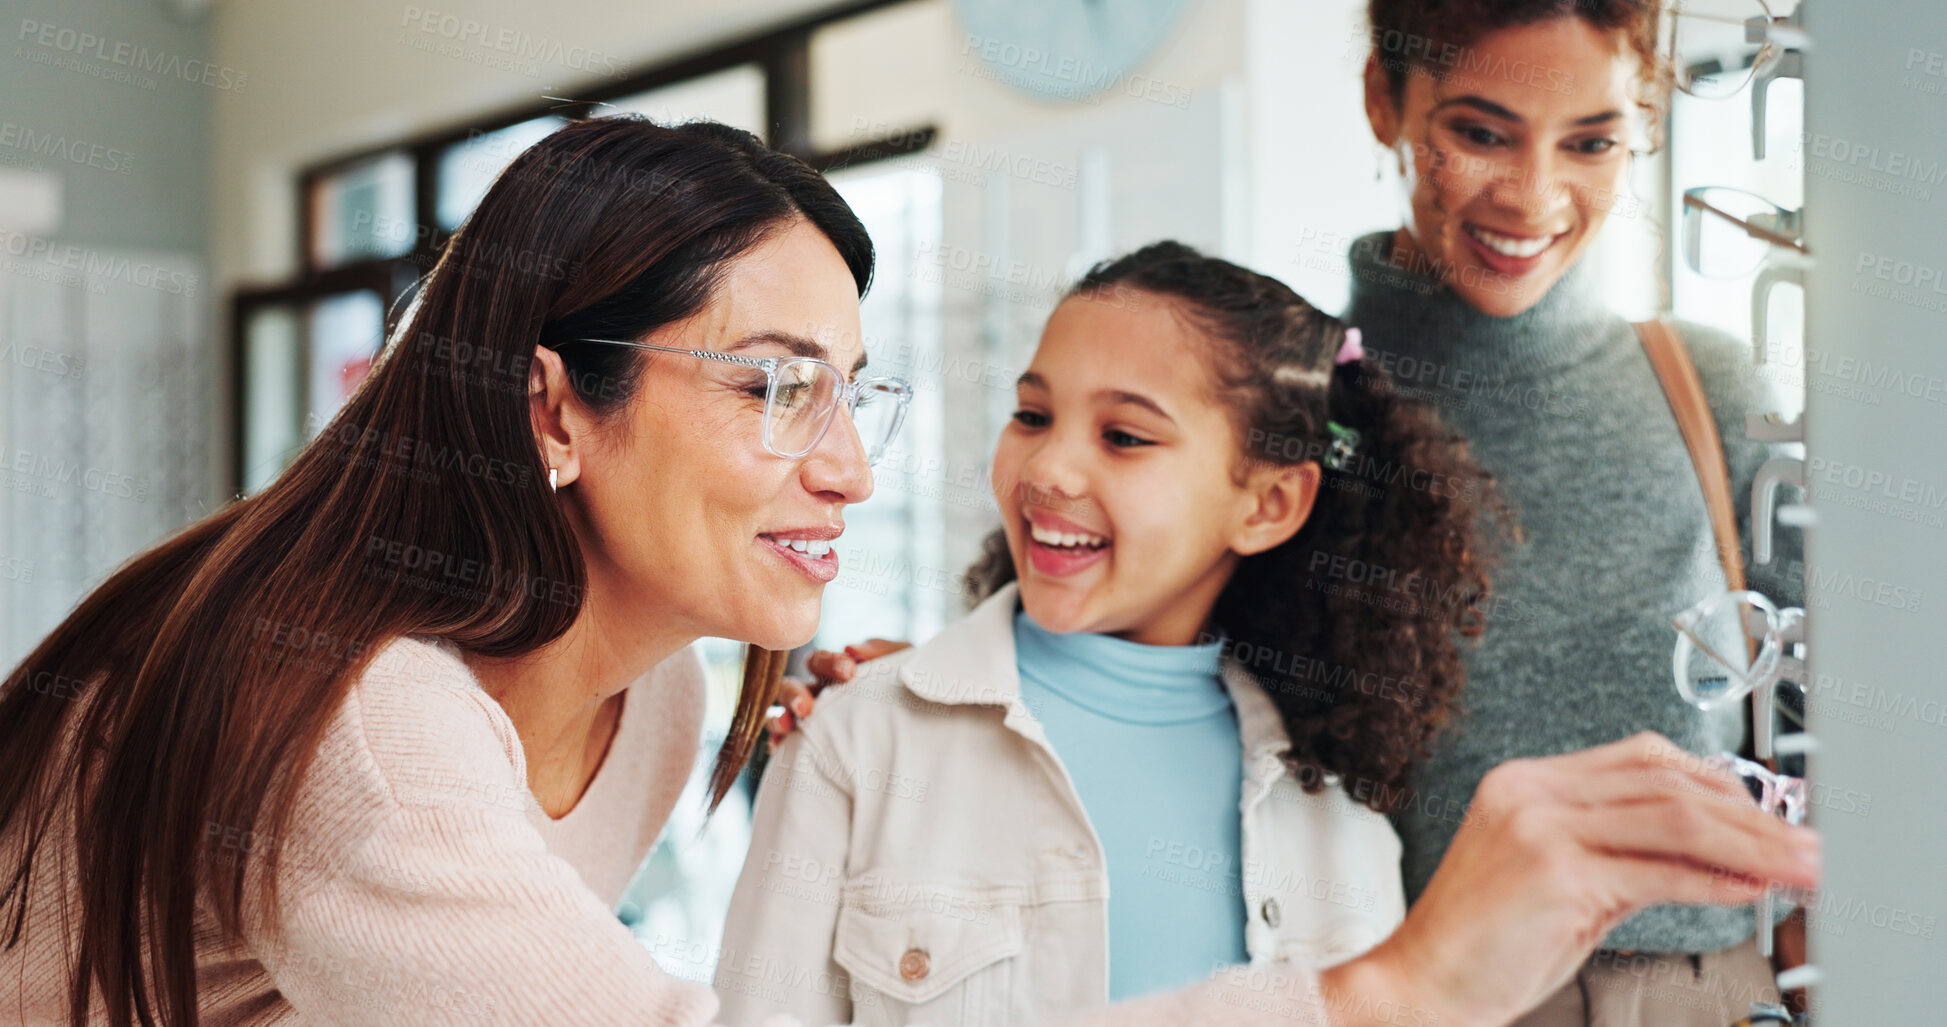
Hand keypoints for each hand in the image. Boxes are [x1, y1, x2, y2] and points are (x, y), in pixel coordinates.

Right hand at [765, 639, 911, 752]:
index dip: (829, 664)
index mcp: (835, 674)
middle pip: (790, 687)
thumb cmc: (910, 689)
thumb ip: (883, 651)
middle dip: (795, 694)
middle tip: (808, 707)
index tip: (849, 672)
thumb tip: (852, 649)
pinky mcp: (807, 749)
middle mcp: (816, 696)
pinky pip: (784, 746)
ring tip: (788, 726)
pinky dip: (779, 744)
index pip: (819, 661)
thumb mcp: (905, 664)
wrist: (925, 729)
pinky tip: (782, 748)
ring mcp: (809, 723)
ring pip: (780, 715)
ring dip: (780, 718)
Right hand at [1318, 732, 1820, 1026]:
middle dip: (1752, 814)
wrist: (1420, 985)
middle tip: (1805, 843)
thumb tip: (1719, 859)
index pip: (1644, 759)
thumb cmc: (1482, 945)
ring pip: (1673, 817)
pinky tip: (1746, 889)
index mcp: (1526, 783)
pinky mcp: (1555, 873)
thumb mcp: (1560, 882)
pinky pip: (1657, 870)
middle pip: (1668, 782)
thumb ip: (1625, 856)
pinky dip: (1714, 880)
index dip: (1717, 783)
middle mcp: (1531, 792)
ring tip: (1796, 866)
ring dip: (1750, 844)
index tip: (1765, 816)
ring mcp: (1540, 827)